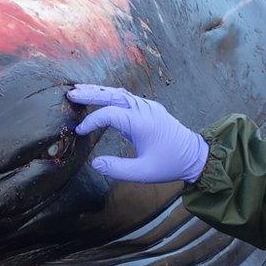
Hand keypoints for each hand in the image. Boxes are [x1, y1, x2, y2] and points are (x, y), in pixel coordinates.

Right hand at [67, 84, 208, 183]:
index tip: (79, 131)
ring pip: (120, 93)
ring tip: (80, 92)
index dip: (92, 121)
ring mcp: (148, 107)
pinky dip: (111, 95)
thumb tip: (95, 163)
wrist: (195, 155)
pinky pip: (127, 97)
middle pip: (114, 95)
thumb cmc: (169, 165)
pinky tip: (100, 97)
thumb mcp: (143, 173)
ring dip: (100, 92)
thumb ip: (118, 169)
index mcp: (142, 123)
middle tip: (71, 94)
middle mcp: (145, 110)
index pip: (110, 114)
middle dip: (92, 94)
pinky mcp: (150, 109)